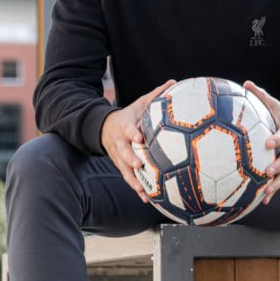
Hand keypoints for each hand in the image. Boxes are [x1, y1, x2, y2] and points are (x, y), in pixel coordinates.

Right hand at [100, 80, 174, 199]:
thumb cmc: (129, 115)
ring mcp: (119, 157)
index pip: (127, 129)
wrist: (105, 129)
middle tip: (139, 165)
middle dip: (130, 159)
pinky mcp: (121, 167)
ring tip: (143, 190)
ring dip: (133, 181)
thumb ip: (156, 95)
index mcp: (124, 127)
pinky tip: (148, 199)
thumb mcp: (139, 103)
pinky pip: (129, 179)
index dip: (132, 133)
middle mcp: (120, 144)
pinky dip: (137, 189)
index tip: (139, 136)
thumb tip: (174, 82)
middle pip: (123, 153)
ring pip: (125, 170)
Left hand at [244, 80, 279, 203]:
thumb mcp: (276, 105)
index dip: (277, 139)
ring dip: (276, 183)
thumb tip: (246, 83)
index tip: (268, 143)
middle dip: (278, 166)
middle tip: (267, 171)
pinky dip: (273, 192)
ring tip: (266, 191)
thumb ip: (262, 96)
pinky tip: (262, 201)